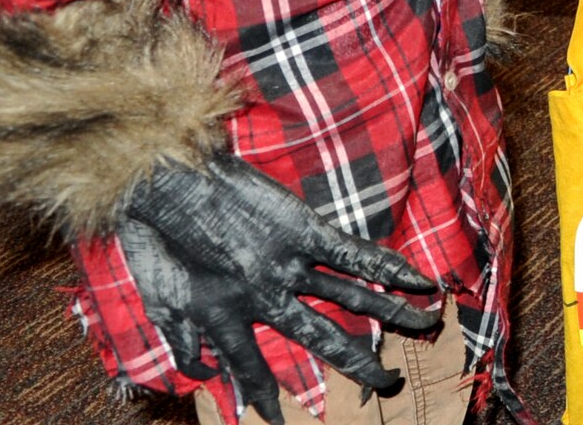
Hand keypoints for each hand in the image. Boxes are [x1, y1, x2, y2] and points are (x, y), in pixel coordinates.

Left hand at [120, 156, 439, 423]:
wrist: (167, 182)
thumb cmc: (155, 238)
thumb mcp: (157, 300)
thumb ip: (181, 342)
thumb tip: (200, 377)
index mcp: (226, 319)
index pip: (254, 372)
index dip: (266, 401)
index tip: (279, 423)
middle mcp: (264, 298)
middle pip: (323, 340)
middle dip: (359, 366)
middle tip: (387, 384)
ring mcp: (287, 263)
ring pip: (351, 296)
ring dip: (392, 313)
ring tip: (427, 325)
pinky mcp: (302, 229)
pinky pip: (354, 254)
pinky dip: (389, 266)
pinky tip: (418, 276)